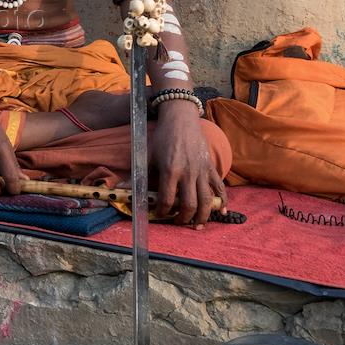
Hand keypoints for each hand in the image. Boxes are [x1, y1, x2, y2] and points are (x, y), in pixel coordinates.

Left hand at [149, 100, 226, 227]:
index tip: (159, 214)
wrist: (181, 120)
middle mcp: (188, 173)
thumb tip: (122, 189)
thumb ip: (138, 174)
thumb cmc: (162, 137)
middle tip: (177, 221)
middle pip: (189, 204)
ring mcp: (201, 171)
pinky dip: (223, 201)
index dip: (163, 211)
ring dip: (202, 216)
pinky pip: (219, 187)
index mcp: (170, 170)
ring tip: (197, 225)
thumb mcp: (147, 155)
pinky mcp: (210, 167)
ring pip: (207, 200)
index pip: (167, 199)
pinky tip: (222, 212)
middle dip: (183, 218)